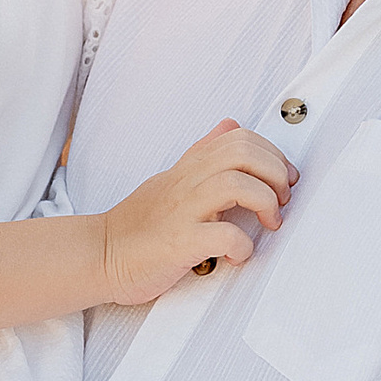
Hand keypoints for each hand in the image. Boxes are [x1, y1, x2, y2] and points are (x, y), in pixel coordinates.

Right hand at [95, 119, 293, 307]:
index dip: (272, 155)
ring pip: (237, 184)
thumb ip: (202, 153)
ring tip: (268, 223)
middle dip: (276, 174)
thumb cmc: (137, 226)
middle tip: (281, 200)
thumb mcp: (172, 178)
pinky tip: (239, 255)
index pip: (239, 138)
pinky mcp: (179, 242)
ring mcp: (183, 210)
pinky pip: (224, 235)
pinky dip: (242, 246)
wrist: (99, 254)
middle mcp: (187, 182)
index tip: (281, 180)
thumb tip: (228, 125)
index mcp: (189, 167)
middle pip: (244, 153)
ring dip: (266, 203)